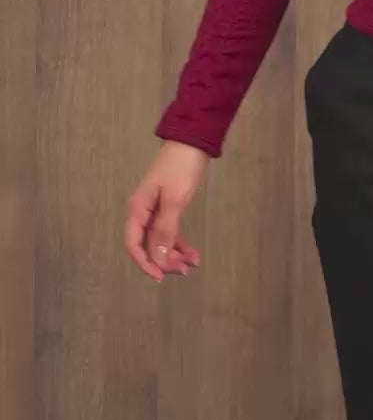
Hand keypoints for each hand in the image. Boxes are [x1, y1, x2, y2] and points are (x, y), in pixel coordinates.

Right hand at [125, 141, 208, 281]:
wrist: (192, 141)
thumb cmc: (181, 167)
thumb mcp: (174, 200)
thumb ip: (165, 229)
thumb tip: (157, 257)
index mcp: (138, 209)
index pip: (133, 244)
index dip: (144, 263)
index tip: (159, 277)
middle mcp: (143, 212)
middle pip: (147, 246)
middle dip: (164, 261)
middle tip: (184, 271)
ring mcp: (155, 211)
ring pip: (160, 241)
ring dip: (174, 255)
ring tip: (192, 264)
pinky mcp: (168, 208)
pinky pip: (170, 233)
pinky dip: (180, 244)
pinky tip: (193, 253)